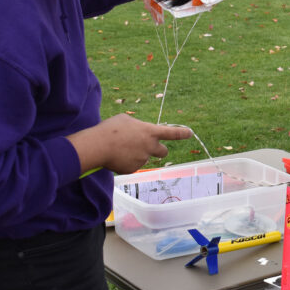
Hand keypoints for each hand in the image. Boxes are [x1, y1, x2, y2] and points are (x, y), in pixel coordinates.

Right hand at [67, 114, 195, 174]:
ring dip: (136, 154)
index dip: (182, 133)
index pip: (171, 133)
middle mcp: (150, 147)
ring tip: (120, 148)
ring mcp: (143, 159)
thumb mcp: (126, 120)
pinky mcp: (133, 169)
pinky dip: (126, 162)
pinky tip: (116, 156)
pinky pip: (132, 165)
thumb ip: (137, 126)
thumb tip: (137, 132)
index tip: (190, 133)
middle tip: (151, 148)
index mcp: (150, 132)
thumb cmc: (111, 129)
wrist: (99, 146)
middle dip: (160, 151)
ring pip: (143, 157)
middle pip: (163, 152)